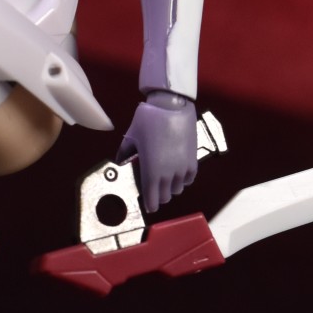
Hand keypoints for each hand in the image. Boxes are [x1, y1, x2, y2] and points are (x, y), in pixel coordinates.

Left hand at [118, 91, 198, 214]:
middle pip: (166, 197)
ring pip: (178, 190)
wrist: (173, 106)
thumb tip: (119, 161)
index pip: (152, 200)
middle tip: (153, 189)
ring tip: (165, 179)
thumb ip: (124, 152)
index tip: (148, 204)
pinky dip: (183, 180)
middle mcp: (168, 175)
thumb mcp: (131, 136)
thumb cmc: (149, 120)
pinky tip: (177, 173)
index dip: (150, 205)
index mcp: (151, 172)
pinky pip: (189, 180)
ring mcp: (182, 169)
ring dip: (171, 188)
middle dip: (159, 196)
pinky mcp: (193, 161)